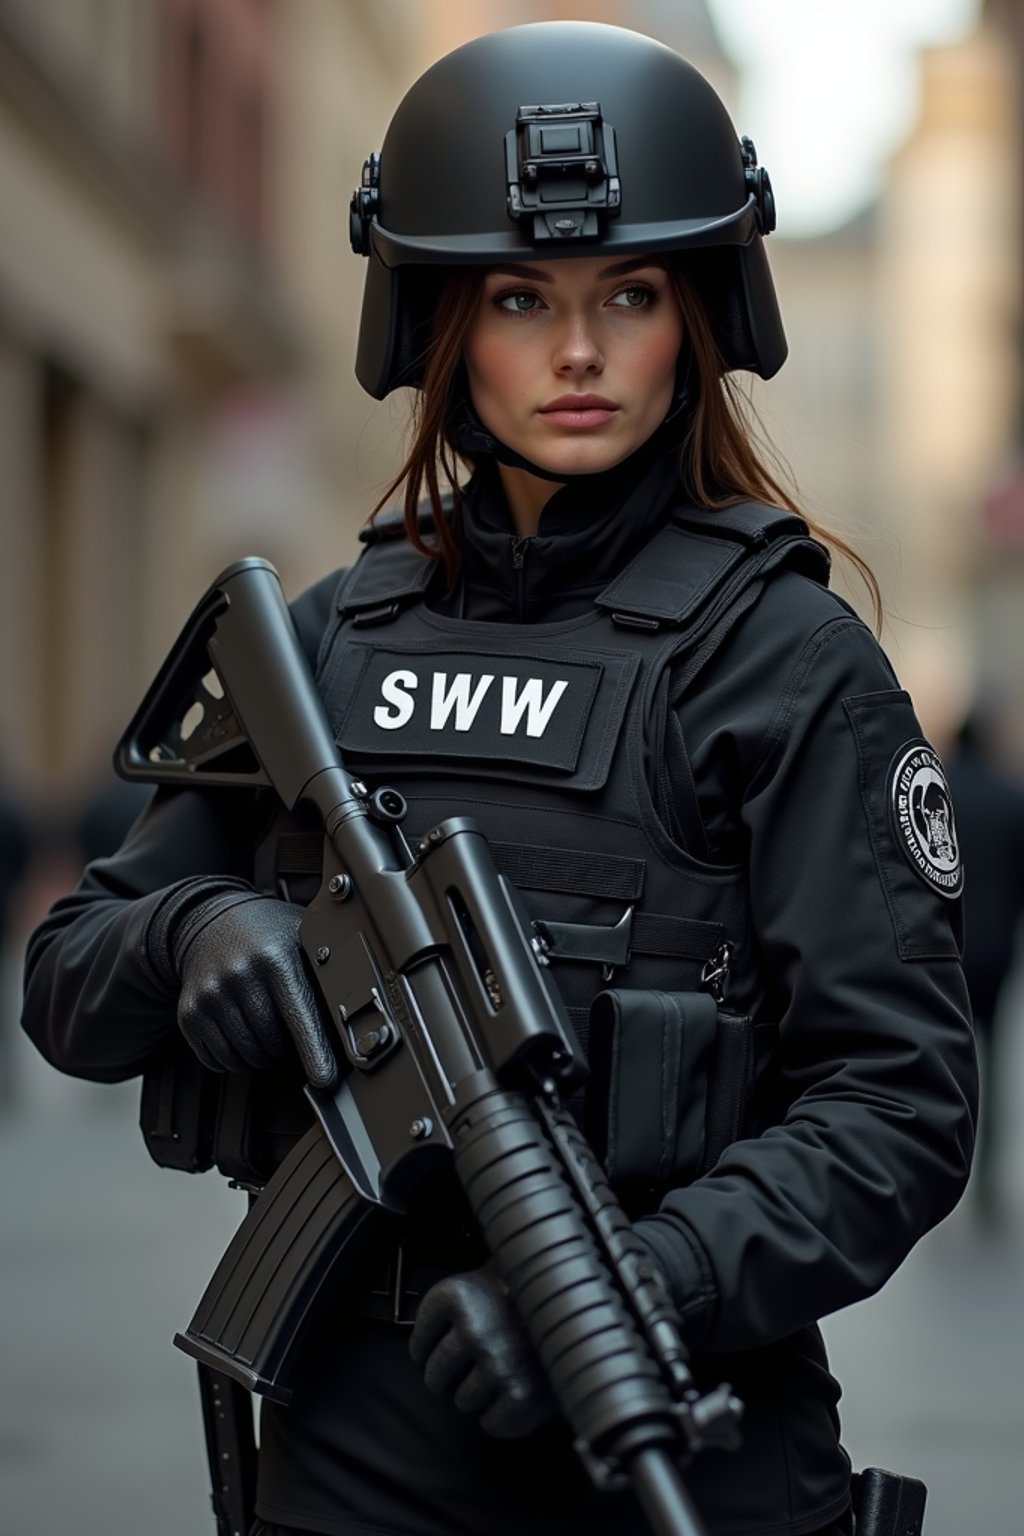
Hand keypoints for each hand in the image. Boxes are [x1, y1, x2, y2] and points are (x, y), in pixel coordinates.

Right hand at [173, 891, 336, 1087]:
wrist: (209, 920)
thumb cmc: (266, 934)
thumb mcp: (300, 937)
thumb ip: (325, 971)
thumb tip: (357, 1015)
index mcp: (275, 958)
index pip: (299, 1015)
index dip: (314, 1052)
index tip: (325, 1080)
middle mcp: (239, 975)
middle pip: (273, 1043)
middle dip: (286, 1046)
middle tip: (287, 1024)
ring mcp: (210, 995)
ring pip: (245, 1057)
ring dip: (261, 1054)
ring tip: (264, 1024)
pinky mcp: (189, 1013)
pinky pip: (217, 1060)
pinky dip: (234, 1057)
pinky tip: (240, 1030)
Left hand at [409, 1263, 555, 1438]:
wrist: (576, 1306)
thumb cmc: (520, 1298)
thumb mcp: (479, 1284)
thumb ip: (448, 1311)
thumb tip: (420, 1352)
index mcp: (454, 1296)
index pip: (418, 1345)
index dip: (429, 1351)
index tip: (446, 1347)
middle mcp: (472, 1329)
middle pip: (434, 1378)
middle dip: (449, 1378)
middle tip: (475, 1365)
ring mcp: (496, 1363)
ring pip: (461, 1402)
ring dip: (478, 1394)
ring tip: (503, 1371)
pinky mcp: (520, 1394)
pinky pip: (491, 1424)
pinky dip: (501, 1415)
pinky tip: (515, 1390)